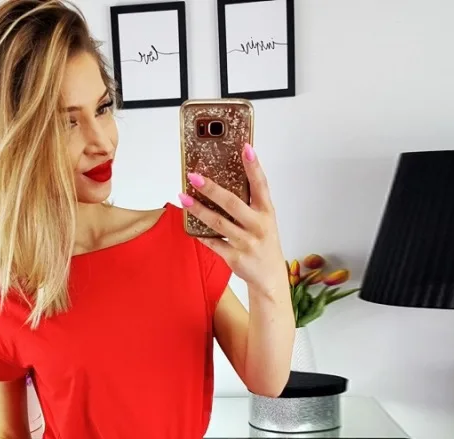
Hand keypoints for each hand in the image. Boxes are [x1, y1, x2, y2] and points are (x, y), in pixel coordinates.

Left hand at [179, 144, 286, 295]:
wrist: (269, 276)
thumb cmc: (264, 243)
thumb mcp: (265, 220)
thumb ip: (251, 202)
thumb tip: (226, 178)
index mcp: (267, 212)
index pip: (261, 185)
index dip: (254, 166)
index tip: (245, 148)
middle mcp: (258, 226)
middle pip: (232, 203)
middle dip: (212, 189)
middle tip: (194, 177)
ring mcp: (246, 243)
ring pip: (218, 223)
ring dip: (199, 210)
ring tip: (184, 197)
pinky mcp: (235, 258)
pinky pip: (213, 243)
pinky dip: (201, 235)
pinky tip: (190, 225)